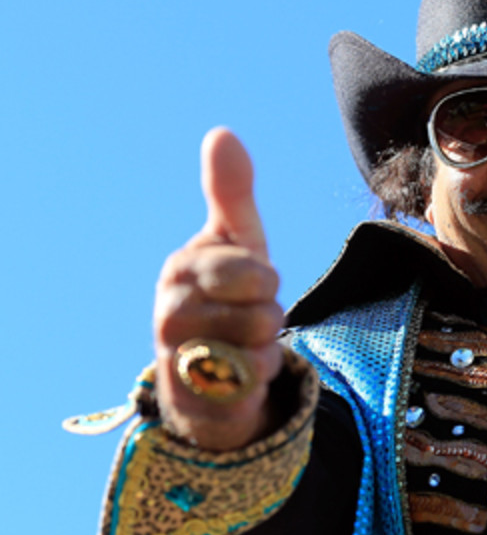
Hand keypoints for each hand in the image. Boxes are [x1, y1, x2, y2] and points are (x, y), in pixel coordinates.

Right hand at [153, 128, 283, 449]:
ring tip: (242, 345)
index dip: (266, 280)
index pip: (254, 272)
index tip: (249, 282)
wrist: (211, 368)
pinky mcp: (191, 401)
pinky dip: (257, 382)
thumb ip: (231, 193)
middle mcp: (168, 314)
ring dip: (265, 349)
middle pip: (262, 313)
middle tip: (248, 316)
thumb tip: (220, 133)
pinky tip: (241, 377)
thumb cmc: (228, 292)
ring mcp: (175, 360)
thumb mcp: (237, 241)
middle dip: (270, 315)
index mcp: (181, 270)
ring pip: (258, 351)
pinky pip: (249, 389)